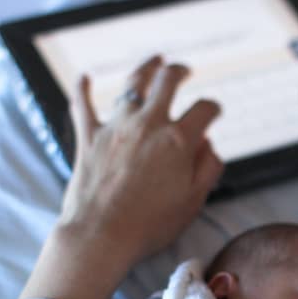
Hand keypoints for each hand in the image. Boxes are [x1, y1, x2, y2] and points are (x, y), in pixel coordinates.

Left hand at [20, 56, 222, 298]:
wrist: (100, 236)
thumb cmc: (150, 224)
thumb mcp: (193, 201)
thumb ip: (207, 167)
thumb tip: (208, 144)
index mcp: (178, 140)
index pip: (204, 109)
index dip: (214, 108)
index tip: (214, 112)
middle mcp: (148, 125)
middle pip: (167, 81)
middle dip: (180, 71)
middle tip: (184, 71)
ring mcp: (116, 127)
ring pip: (132, 84)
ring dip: (145, 68)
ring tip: (154, 62)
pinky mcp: (89, 137)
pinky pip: (83, 105)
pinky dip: (82, 89)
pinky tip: (84, 77)